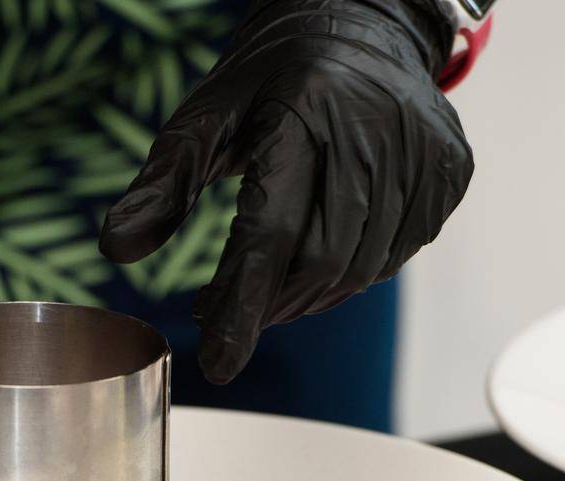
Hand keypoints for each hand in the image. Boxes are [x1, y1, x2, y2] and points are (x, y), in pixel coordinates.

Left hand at [100, 0, 472, 383]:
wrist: (362, 25)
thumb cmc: (275, 78)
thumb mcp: (206, 117)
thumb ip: (163, 184)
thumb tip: (115, 248)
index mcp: (304, 110)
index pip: (271, 232)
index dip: (242, 306)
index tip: (219, 363)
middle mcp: (373, 129)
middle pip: (320, 262)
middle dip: (271, 303)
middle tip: (232, 305)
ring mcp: (422, 152)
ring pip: (362, 269)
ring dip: (310, 293)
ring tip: (273, 277)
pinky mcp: (450, 172)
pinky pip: (397, 254)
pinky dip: (354, 269)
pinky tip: (326, 245)